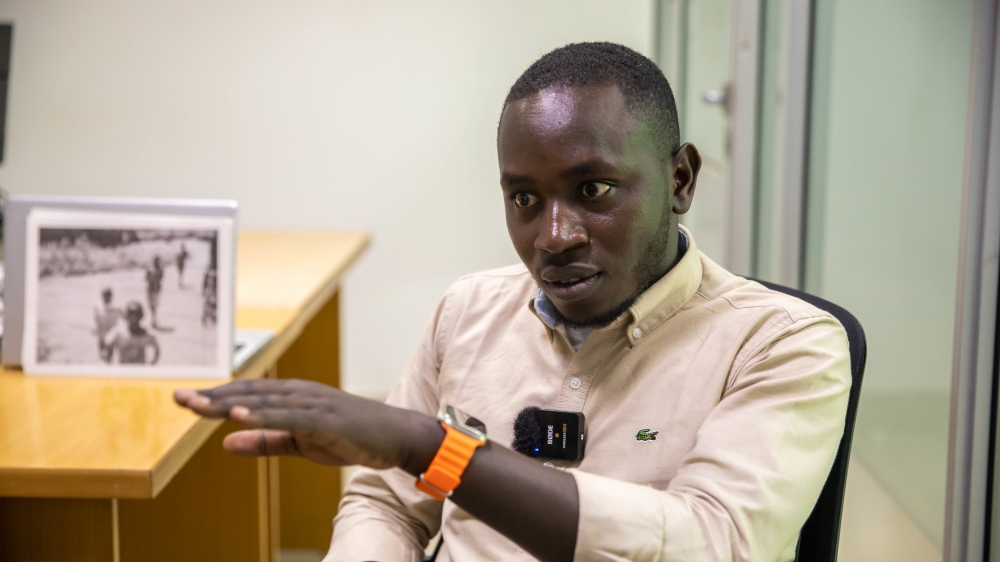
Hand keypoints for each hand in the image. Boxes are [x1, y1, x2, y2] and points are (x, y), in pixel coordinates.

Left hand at [174, 379, 443, 472]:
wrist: (393, 436)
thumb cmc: (349, 436)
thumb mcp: (300, 442)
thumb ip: (263, 441)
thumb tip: (224, 443)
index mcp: (292, 396)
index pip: (246, 393)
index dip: (215, 396)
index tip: (184, 398)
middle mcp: (299, 393)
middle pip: (249, 391)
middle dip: (213, 396)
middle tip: (179, 398)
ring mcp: (313, 403)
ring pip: (264, 402)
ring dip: (230, 403)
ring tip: (199, 406)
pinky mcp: (326, 418)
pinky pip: (289, 417)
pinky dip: (263, 415)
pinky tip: (240, 416)